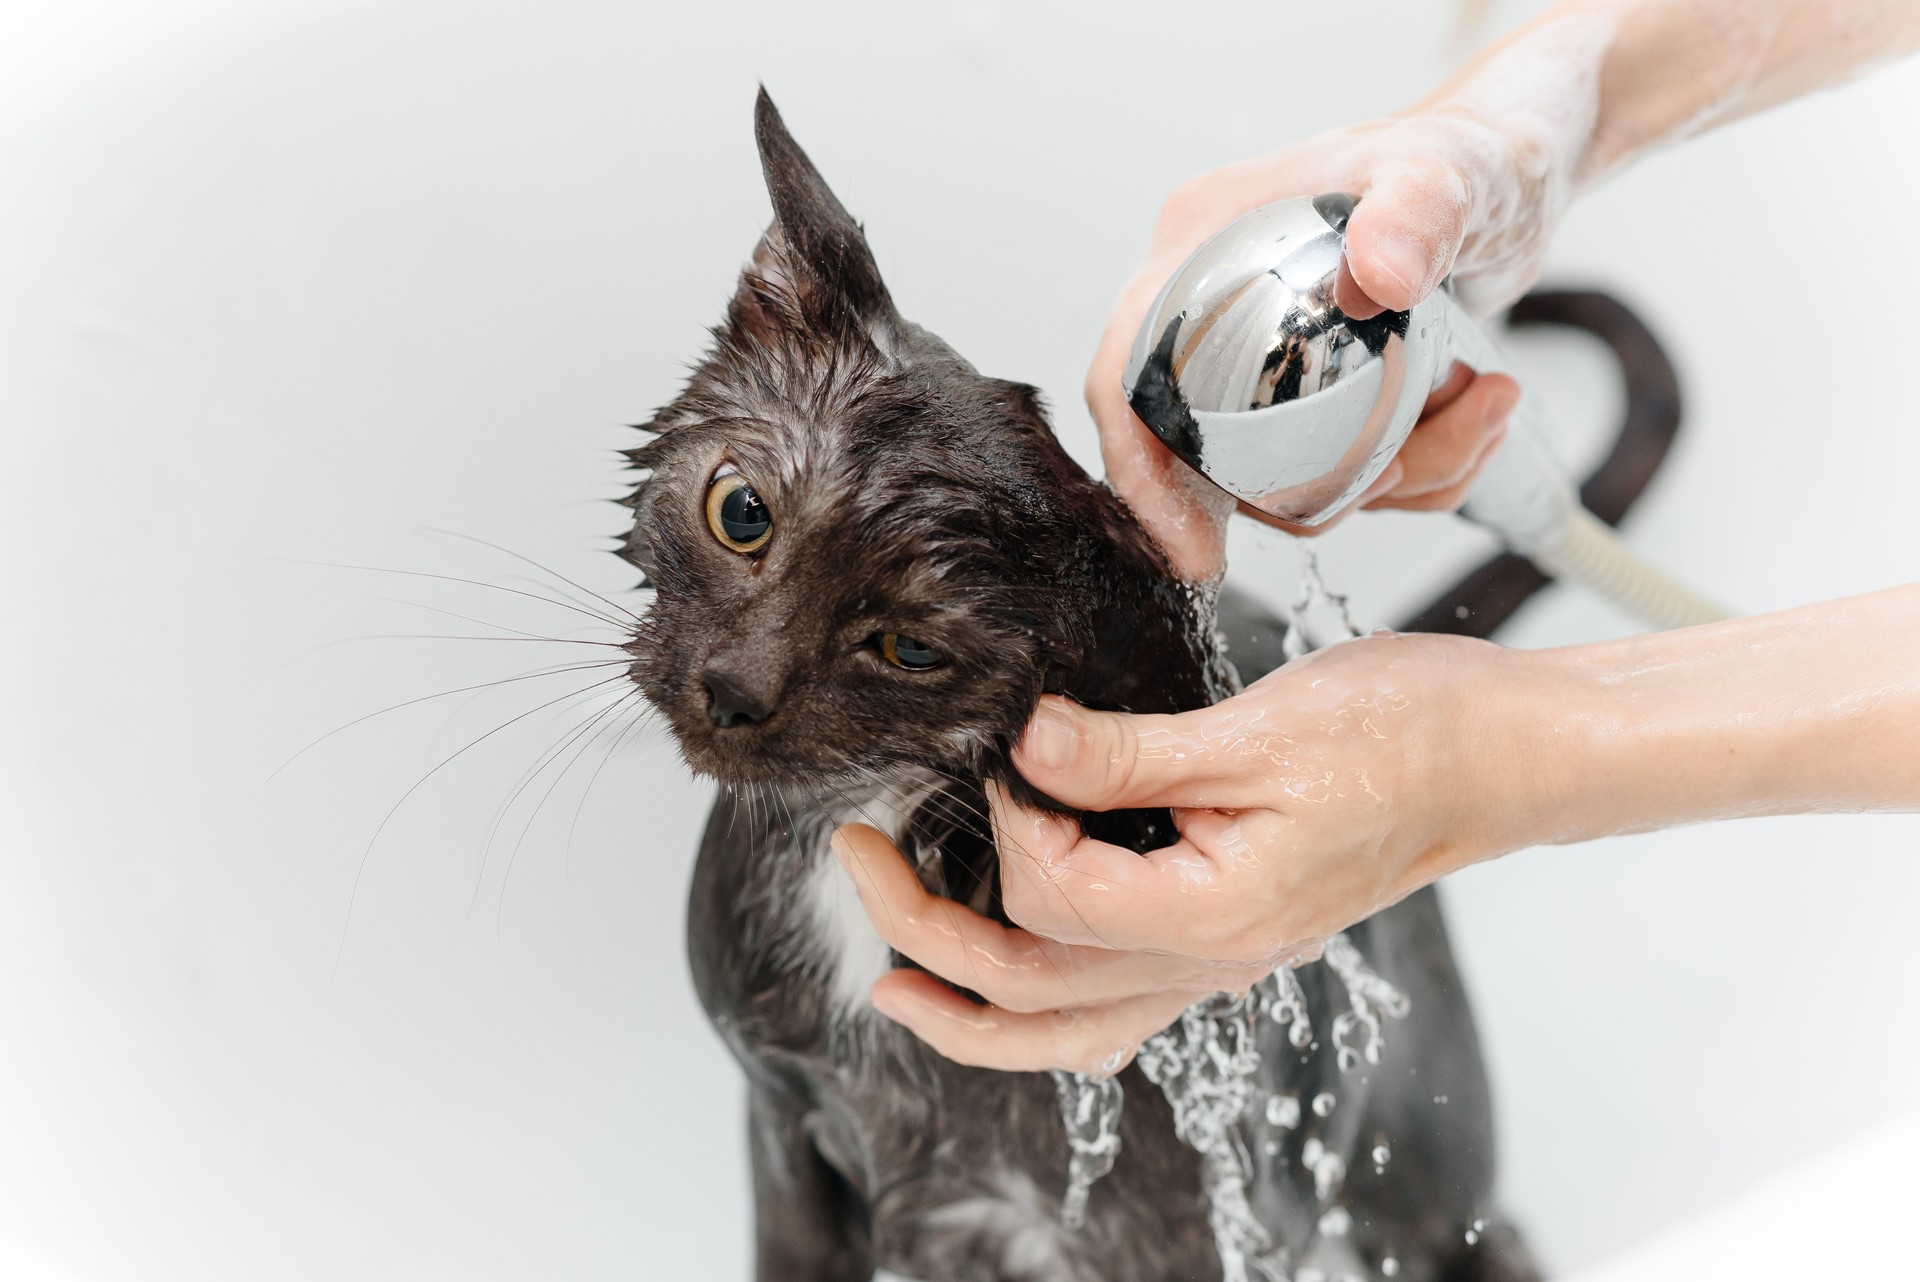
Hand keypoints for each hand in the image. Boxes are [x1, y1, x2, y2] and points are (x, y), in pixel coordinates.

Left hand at [833, 630, 1532, 1073]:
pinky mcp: (1229, 937)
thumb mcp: (1257, 728)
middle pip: (1029, 982)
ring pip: (1068, 1031)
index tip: (999, 750)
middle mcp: (1210, 960)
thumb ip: (1127, 752)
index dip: (1004, 819)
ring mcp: (1220, 961)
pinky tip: (1011, 989)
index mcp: (1211, 915)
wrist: (1502, 756)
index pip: (1051, 894)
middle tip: (853, 852)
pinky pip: (1119, 1011)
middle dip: (923, 923)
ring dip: (970, 1012)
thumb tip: (1026, 746)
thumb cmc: (1404, 733)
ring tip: (892, 983)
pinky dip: (1047, 1014)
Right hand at [1090, 107, 1572, 580]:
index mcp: (1199, 245)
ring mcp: (1265, 359)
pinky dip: (1421, 468)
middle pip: (1210, 453)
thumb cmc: (1469, 153)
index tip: (1192, 545)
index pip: (1127, 373)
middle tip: (1407, 468)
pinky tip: (1477, 413)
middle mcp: (1215, 308)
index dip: (1141, 468)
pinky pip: (1345, 471)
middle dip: (1312, 487)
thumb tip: (1381, 274)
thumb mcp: (1447, 173)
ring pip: (1290, 476)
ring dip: (1395, 475)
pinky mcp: (1320, 396)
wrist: (1517, 176)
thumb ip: (1415, 211)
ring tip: (1478, 409)